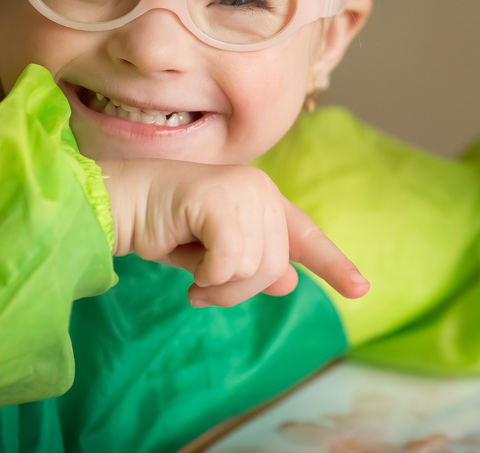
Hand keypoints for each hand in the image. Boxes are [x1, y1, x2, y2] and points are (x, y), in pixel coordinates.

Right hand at [99, 159, 368, 306]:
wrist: (119, 205)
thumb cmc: (160, 225)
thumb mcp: (212, 254)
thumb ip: (250, 263)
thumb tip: (288, 280)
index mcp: (263, 198)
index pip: (305, 236)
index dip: (333, 264)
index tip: (361, 290)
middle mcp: (261, 189)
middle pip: (274, 267)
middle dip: (238, 290)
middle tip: (203, 288)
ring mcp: (244, 190)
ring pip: (255, 269)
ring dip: (220, 287)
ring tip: (194, 277)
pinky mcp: (221, 199)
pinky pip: (230, 263)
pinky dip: (207, 276)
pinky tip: (187, 266)